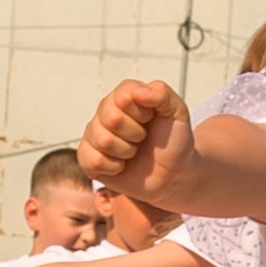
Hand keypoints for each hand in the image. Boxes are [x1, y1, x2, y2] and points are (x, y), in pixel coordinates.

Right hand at [81, 77, 192, 201]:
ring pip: (102, 140)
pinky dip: (113, 167)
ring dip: (126, 151)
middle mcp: (105, 112)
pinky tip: (121, 165)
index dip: (141, 112)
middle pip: (111, 118)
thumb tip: (139, 92)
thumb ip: (162, 93)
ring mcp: (95, 135)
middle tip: (143, 138)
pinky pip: (93, 160)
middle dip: (135, 134)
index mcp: (124, 96)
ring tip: (133, 152)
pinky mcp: (88, 158)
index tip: (151, 119)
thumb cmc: (173, 141)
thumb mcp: (177, 112)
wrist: (172, 174)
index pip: (123, 97)